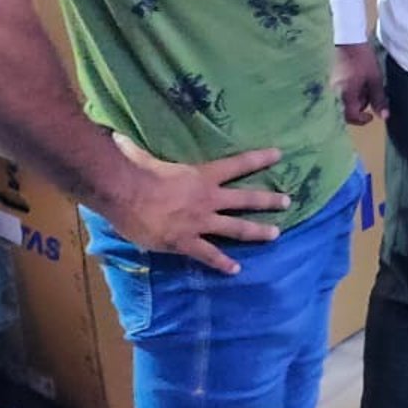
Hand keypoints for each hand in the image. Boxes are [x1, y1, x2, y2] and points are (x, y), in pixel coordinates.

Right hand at [102, 136, 291, 274]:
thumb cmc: (136, 173)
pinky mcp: (186, 242)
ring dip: (258, 231)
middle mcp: (208, 199)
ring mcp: (200, 222)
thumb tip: (120, 137)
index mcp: (202, 176)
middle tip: (287, 201)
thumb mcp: (143, 157)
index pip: (238, 165)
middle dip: (269, 200)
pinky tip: (235, 270)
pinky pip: (209, 255)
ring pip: (237, 228)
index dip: (260, 159)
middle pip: (246, 198)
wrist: (124, 195)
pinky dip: (223, 263)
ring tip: (276, 234)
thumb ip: (139, 149)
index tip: (279, 155)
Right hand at [332, 42, 387, 124]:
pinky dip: (352, 89)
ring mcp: (333, 85)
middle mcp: (336, 92)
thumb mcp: (375, 80)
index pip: (350, 116)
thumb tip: (384, 117)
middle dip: (361, 104)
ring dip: (357, 96)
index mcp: (346, 94)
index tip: (371, 115)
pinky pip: (343, 90)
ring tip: (366, 81)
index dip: (362, 120)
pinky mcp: (333, 78)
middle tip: (370, 91)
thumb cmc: (363, 60)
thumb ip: (379, 99)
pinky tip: (358, 78)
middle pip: (349, 108)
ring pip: (346, 99)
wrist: (349, 40)